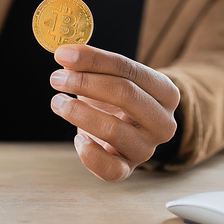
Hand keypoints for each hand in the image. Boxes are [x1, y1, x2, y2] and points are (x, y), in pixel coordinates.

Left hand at [50, 45, 179, 181]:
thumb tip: (66, 54)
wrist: (126, 128)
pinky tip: (77, 137)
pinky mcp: (128, 169)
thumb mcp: (110, 76)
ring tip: (58, 101)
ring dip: (78, 112)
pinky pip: (109, 169)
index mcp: (166, 92)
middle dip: (85, 83)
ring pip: (113, 130)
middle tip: (57, 78)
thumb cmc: (116, 97)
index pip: (129, 69)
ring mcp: (147, 149)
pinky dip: (88, 153)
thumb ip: (92, 64)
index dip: (94, 60)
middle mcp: (163, 122)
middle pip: (125, 94)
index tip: (63, 54)